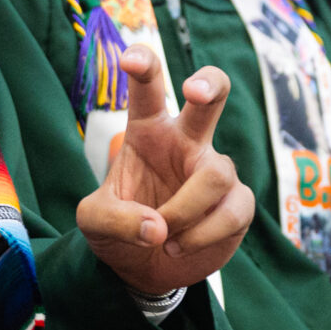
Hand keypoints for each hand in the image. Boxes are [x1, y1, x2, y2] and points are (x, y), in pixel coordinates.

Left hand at [77, 46, 251, 296]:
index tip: (130, 60)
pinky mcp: (238, 203)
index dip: (143, 67)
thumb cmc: (118, 230)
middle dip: (209, 84)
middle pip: (211, 95)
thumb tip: (157, 227)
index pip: (148, 90)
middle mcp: (185, 142)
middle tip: (196, 90)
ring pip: (216, 174)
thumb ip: (113, 220)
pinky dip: (201, 235)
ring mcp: (215, 169)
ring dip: (185, 211)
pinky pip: (232, 211)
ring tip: (163, 237)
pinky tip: (178, 246)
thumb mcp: (92, 224)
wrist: (144, 269)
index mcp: (148, 132)